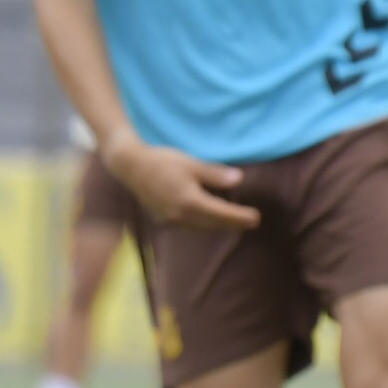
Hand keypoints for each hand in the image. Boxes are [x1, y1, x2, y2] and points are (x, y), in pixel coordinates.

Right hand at [102, 132, 258, 230]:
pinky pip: (189, 224)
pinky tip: (208, 216)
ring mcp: (171, 219)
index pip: (223, 214)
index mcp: (191, 201)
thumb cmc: (162, 161)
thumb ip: (215, 175)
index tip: (257, 218)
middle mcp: (181, 215)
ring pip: (201, 226)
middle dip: (233, 223)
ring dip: (218, 224)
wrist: (130, 167)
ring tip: (232, 220)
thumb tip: (239, 180)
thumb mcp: (192, 164)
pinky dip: (203, 222)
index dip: (241, 217)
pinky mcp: (163, 219)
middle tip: (251, 221)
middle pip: (214, 224)